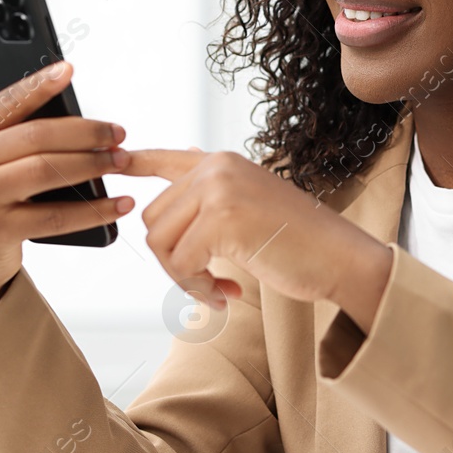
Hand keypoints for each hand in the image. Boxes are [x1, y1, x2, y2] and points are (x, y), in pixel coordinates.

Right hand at [0, 59, 135, 340]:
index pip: (7, 101)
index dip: (38, 84)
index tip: (69, 70)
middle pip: (36, 137)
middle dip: (85, 132)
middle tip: (119, 133)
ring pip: (46, 172)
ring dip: (92, 165)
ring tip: (123, 161)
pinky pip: (55, 217)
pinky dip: (93, 210)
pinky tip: (120, 203)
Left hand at [125, 149, 394, 331]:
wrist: (340, 257)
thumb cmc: (301, 242)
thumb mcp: (252, 206)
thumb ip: (214, 198)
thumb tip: (172, 198)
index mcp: (222, 162)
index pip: (165, 158)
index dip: (134, 162)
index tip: (112, 160)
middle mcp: (216, 168)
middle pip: (154, 218)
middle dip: (173, 259)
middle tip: (209, 281)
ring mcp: (218, 190)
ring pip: (161, 243)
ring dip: (185, 278)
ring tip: (218, 289)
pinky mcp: (222, 221)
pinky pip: (181, 264)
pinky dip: (199, 288)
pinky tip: (228, 294)